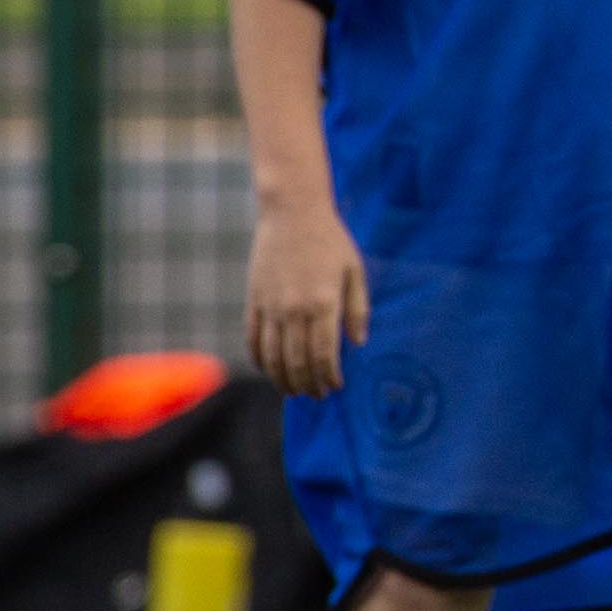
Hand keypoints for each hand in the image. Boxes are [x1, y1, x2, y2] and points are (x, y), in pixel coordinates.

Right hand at [244, 197, 367, 397]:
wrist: (292, 214)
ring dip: (283, 379)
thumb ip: (358, 309)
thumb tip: (358, 343)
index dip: (328, 376)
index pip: (323, 354)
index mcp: (323, 303)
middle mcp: (293, 310)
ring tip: (295, 391)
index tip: (335, 387)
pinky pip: (252, 339)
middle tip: (317, 396)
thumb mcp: (355, 272)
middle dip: (308, 384)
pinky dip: (259, 359)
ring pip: (272, 356)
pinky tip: (269, 370)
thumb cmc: (331, 242)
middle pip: (297, 361)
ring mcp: (270, 306)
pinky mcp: (253, 300)